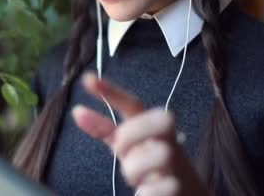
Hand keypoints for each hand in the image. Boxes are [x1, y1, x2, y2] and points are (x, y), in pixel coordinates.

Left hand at [71, 73, 210, 195]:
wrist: (187, 195)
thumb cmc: (151, 167)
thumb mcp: (129, 146)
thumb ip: (105, 130)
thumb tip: (77, 111)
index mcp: (153, 128)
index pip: (134, 104)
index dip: (111, 91)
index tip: (87, 80)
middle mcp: (170, 141)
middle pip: (160, 120)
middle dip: (133, 135)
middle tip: (123, 153)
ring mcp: (180, 163)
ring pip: (162, 154)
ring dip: (138, 171)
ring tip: (138, 179)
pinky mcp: (183, 187)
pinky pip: (165, 186)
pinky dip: (149, 193)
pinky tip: (150, 193)